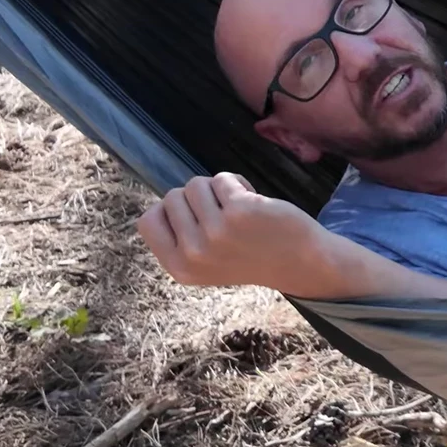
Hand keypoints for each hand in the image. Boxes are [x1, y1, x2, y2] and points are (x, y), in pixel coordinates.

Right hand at [137, 173, 322, 288]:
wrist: (299, 262)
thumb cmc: (249, 254)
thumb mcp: (204, 261)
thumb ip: (180, 238)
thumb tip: (161, 203)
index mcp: (179, 268)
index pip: (147, 222)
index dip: (168, 211)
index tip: (193, 217)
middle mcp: (193, 253)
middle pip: (172, 196)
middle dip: (197, 198)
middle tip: (222, 216)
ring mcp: (215, 232)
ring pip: (196, 184)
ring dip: (217, 189)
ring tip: (238, 208)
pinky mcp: (239, 211)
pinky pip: (222, 178)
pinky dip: (237, 182)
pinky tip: (253, 200)